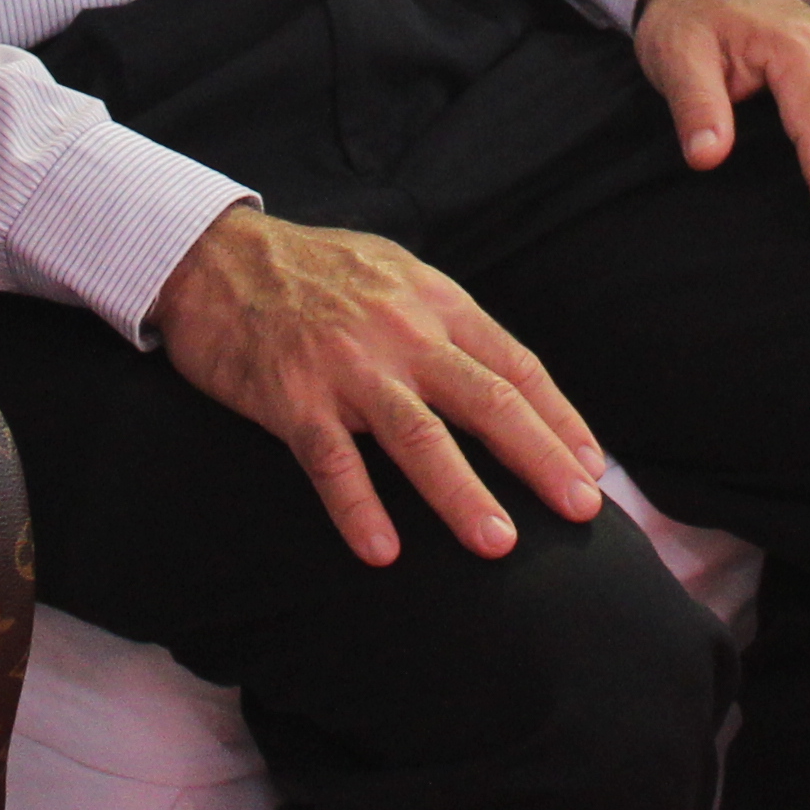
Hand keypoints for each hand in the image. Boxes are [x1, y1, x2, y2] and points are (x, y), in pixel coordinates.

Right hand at [152, 207, 608, 567]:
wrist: (215, 257)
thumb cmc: (317, 273)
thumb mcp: (398, 275)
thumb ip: (448, 324)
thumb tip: (506, 382)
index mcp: (436, 302)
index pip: (515, 366)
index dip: (559, 420)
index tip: (593, 469)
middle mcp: (402, 333)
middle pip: (485, 400)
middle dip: (538, 457)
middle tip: (582, 509)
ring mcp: (346, 367)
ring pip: (417, 435)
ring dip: (461, 491)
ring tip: (498, 544)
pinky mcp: (290, 397)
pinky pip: (330, 460)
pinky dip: (357, 507)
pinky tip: (382, 552)